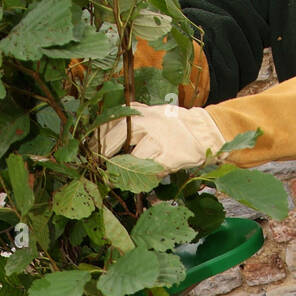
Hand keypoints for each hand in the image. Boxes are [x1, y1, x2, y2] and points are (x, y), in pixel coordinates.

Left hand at [97, 103, 225, 171]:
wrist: (206, 130)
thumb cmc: (177, 126)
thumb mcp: (154, 114)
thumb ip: (135, 118)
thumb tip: (107, 131)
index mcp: (143, 112)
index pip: (113, 119)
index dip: (99, 133)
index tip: (89, 145)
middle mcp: (149, 122)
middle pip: (119, 134)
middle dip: (105, 151)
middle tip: (97, 163)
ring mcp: (161, 138)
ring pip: (135, 156)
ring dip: (125, 170)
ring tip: (116, 179)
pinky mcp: (171, 155)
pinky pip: (154, 170)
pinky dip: (147, 179)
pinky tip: (142, 184)